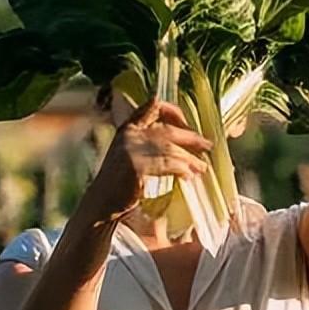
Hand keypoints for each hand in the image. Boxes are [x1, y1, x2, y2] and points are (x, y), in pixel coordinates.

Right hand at [90, 97, 212, 221]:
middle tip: (207, 145)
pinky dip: (182, 169)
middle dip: (190, 137)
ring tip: (201, 167)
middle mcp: (128, 134)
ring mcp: (131, 149)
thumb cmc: (119, 182)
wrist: (101, 203)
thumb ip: (147, 143)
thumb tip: (181, 144)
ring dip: (190, 158)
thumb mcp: (128, 154)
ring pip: (170, 148)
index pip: (152, 106)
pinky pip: (167, 164)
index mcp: (127, 128)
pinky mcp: (136, 165)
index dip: (173, 111)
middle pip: (167, 130)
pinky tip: (188, 176)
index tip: (187, 122)